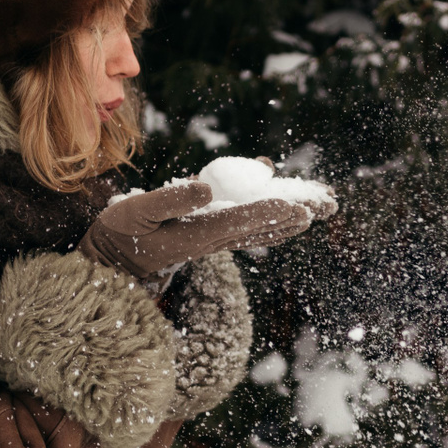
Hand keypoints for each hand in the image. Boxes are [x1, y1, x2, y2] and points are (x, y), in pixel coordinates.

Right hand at [80, 182, 311, 278]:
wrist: (117, 259)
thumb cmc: (124, 230)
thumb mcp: (139, 210)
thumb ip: (172, 198)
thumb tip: (208, 189)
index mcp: (197, 234)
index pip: (241, 220)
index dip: (270, 212)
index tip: (297, 208)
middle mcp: (215, 239)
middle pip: (265, 226)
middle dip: (297, 213)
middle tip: (330, 204)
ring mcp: (218, 238)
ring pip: (264, 226)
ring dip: (295, 214)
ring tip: (324, 204)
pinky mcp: (216, 233)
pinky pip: (252, 221)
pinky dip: (272, 208)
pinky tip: (283, 190)